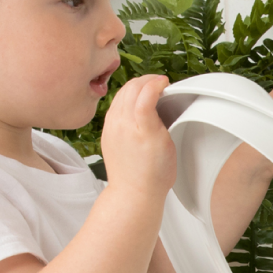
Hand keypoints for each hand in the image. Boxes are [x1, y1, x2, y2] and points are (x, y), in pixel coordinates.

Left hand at [100, 74, 175, 199]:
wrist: (133, 192)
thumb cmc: (154, 174)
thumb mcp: (167, 143)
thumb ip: (161, 117)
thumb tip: (158, 101)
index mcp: (140, 126)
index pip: (146, 91)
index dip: (157, 82)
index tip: (166, 83)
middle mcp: (122, 124)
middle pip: (131, 87)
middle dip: (147, 80)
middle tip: (159, 83)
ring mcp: (111, 127)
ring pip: (121, 93)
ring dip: (135, 86)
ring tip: (148, 89)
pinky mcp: (106, 131)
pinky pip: (114, 105)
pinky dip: (125, 97)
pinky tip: (134, 102)